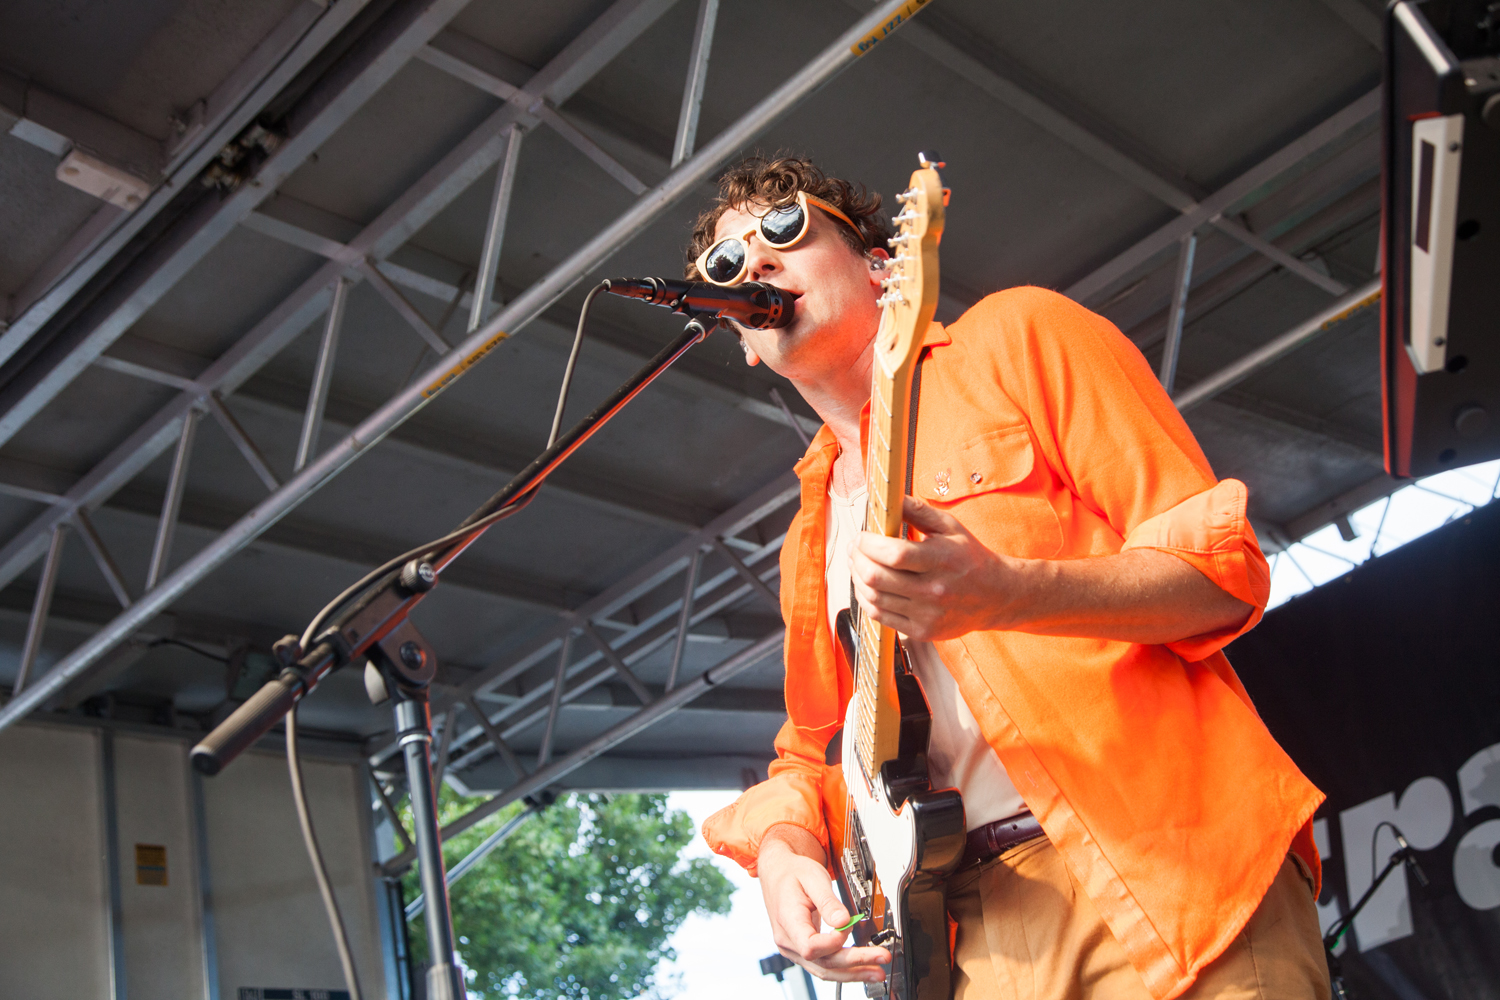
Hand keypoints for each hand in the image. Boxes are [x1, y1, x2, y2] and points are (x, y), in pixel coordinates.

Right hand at [757, 827, 889, 981]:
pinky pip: (823, 965)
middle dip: (856, 963)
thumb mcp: (813, 878)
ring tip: (877, 971)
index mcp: (788, 921)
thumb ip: (828, 901)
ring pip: (825, 970)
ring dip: (853, 972)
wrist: (779, 873)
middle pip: (823, 963)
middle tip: (882, 957)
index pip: (810, 946)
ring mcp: (794, 948)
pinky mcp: (802, 950)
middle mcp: (788, 941)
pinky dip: (844, 969)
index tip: (848, 925)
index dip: (833, 942)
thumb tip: (844, 921)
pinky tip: (862, 968)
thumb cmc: (793, 873)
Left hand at [852, 496, 1022, 640]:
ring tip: (858, 564)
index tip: (862, 536)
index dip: (868, 544)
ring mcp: (927, 614)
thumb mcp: (950, 527)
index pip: (894, 554)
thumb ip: (918, 510)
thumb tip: (889, 498)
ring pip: (873, 597)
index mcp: (941, 559)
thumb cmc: (970, 558)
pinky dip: (866, 599)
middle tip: (854, 548)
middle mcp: (934, 590)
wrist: (997, 596)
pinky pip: (880, 616)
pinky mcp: (922, 631)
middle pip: (876, 577)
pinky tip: (867, 586)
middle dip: (856, 559)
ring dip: (857, 578)